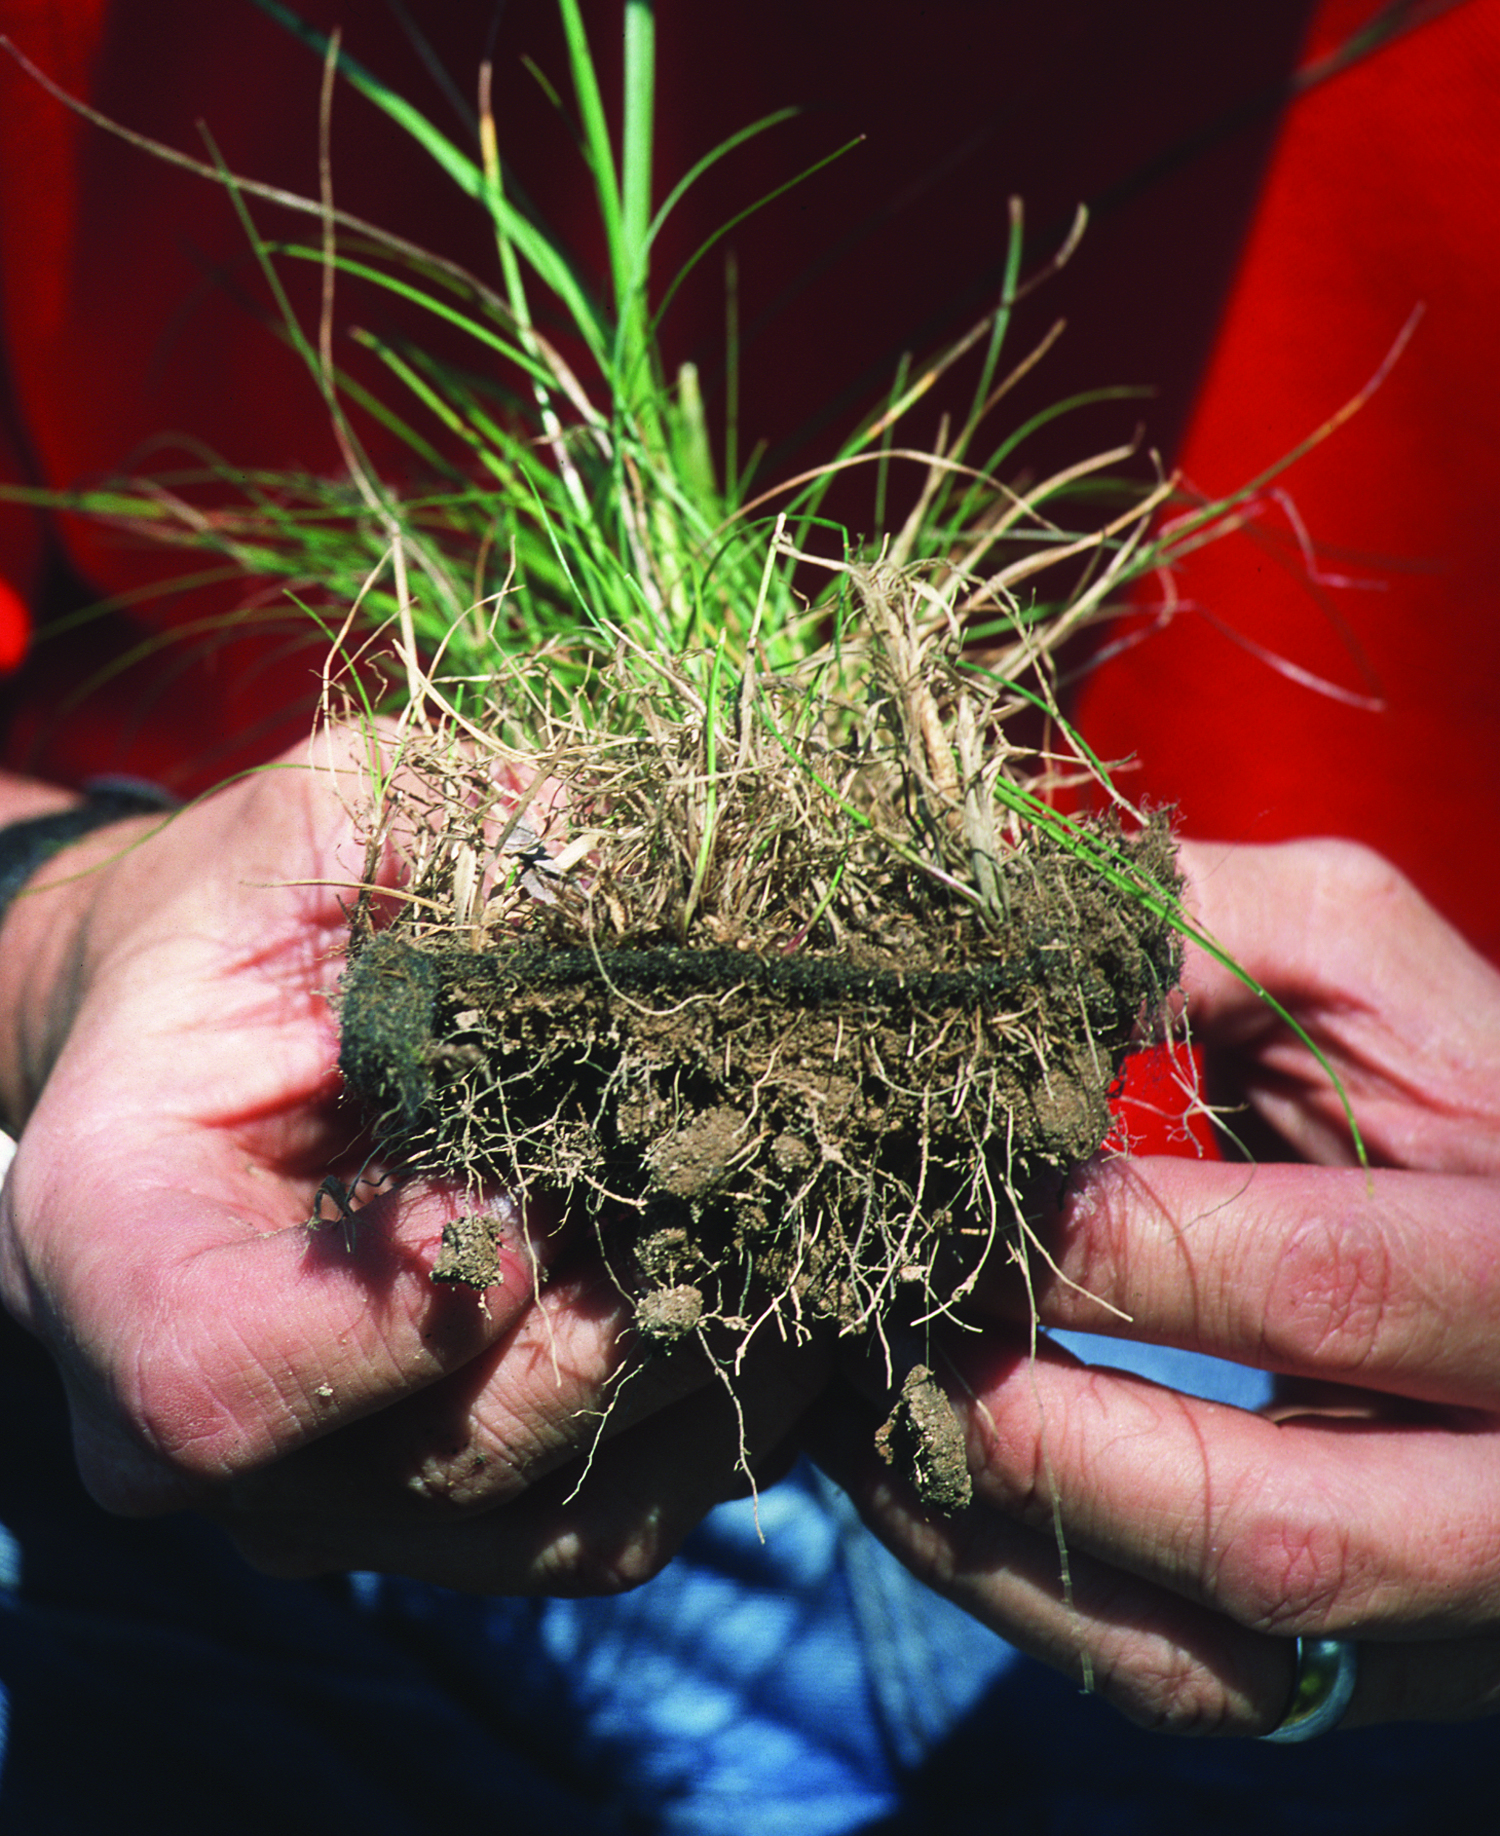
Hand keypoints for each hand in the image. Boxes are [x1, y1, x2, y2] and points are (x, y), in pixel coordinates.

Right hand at [0, 732, 825, 1590]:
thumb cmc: (252, 918)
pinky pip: (618, 1523)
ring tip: (792, 1215)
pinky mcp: (456, 1513)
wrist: (220, 1034)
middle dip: (616, 1311)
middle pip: (441, 1453)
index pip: (219, 1379)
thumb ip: (445, 829)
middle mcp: (192, 1428)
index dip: (403, 1306)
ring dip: (701, 1364)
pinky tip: (780, 1275)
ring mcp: (334, 1495)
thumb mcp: (317, 823)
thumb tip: (635, 876)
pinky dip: (719, 1412)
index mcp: (113, 1253)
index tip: (529, 1195)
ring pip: (555, 1518)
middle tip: (743, 1169)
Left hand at [809, 838, 1499, 1732]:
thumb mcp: (1346, 956)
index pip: (1334, 1285)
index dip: (1126, 1253)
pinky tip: (922, 1489)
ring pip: (1221, 1649)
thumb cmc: (1417, 1066)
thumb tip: (976, 944)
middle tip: (892, 1329)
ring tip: (866, 1413)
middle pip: (1281, 1522)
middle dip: (1044, 1428)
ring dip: (1006, 1535)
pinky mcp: (1375, 1664)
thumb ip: (1190, 930)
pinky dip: (1028, 1597)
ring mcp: (1457, 1598)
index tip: (970, 1198)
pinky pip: (1191, 1685)